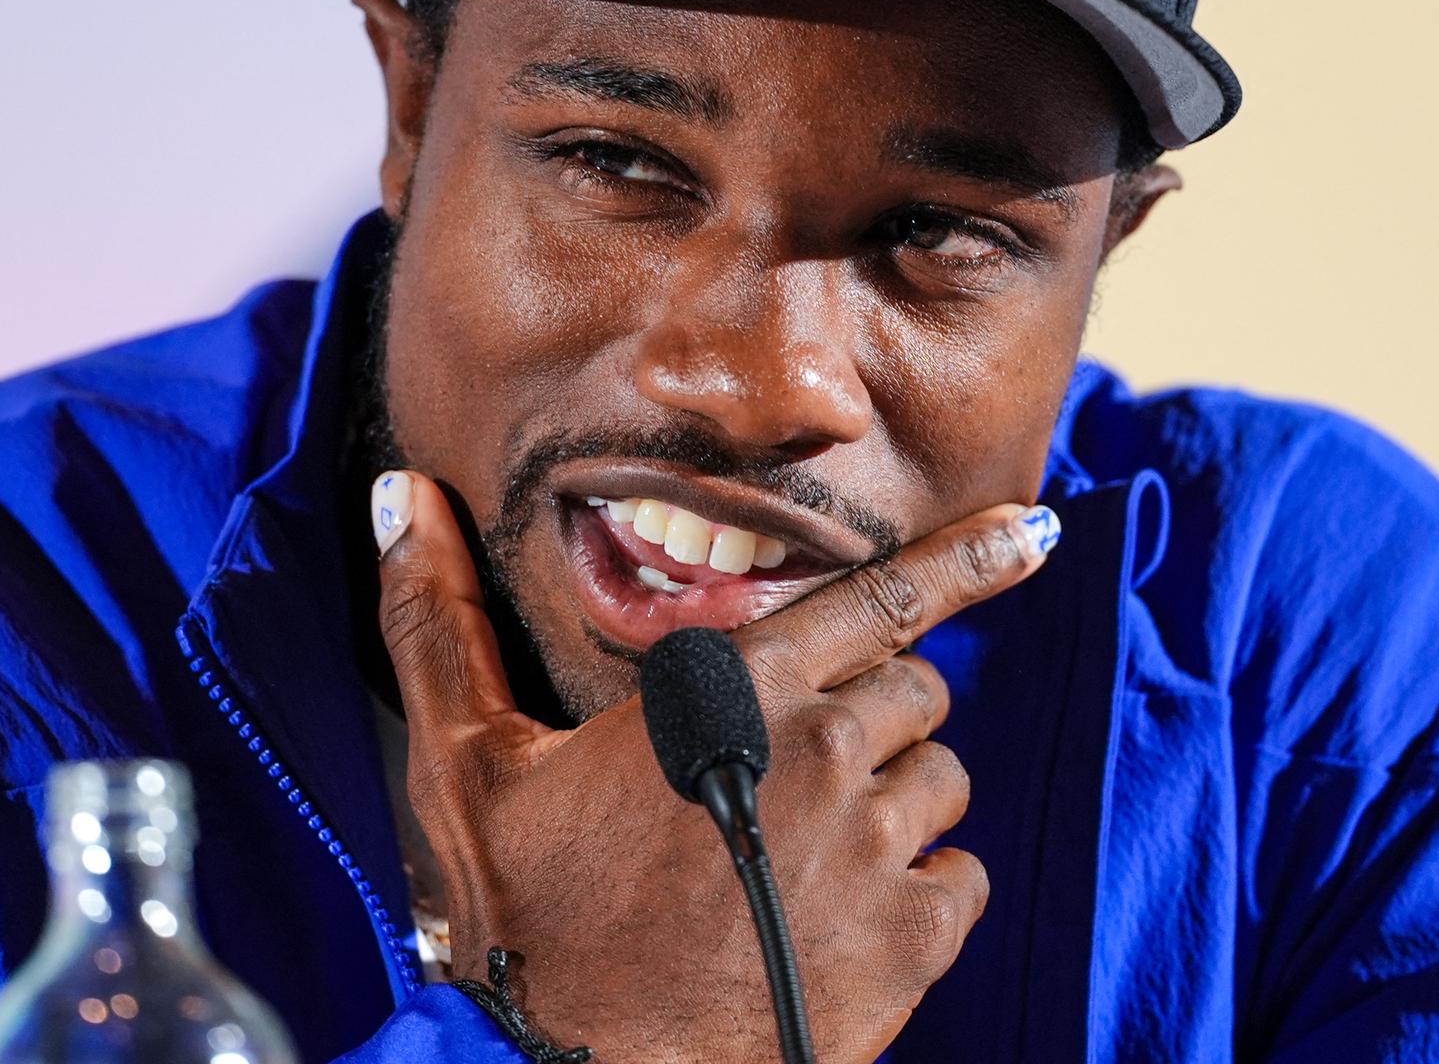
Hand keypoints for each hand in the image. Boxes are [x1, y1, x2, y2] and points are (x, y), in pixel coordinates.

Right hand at [371, 467, 1055, 1057]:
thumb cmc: (522, 914)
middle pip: (919, 685)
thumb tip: (408, 498)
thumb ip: (441, 618)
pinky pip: (963, 876)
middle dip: (874, 709)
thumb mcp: (466, 760)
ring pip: (945, 779)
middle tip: (797, 765)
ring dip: (895, 800)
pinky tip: (844, 910)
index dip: (966, 557)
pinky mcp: (911, 940)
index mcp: (732, 690)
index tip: (1030, 530)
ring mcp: (873, 848)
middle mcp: (821, 752)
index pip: (881, 596)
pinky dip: (922, 886)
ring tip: (807, 847)